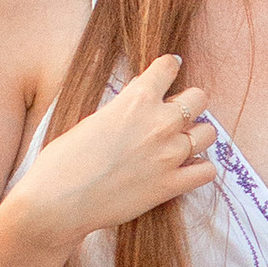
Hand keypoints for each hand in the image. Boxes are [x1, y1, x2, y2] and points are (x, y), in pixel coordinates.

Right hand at [17, 55, 213, 251]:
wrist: (58, 200)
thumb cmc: (64, 160)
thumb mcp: (94, 118)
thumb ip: (124, 107)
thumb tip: (140, 100)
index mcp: (136, 99)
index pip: (169, 66)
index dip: (169, 68)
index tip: (169, 72)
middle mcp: (159, 122)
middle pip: (199, 98)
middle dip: (189, 103)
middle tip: (175, 115)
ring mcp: (169, 155)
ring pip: (209, 133)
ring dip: (197, 136)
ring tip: (181, 143)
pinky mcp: (171, 185)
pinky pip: (207, 171)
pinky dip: (199, 169)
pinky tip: (185, 170)